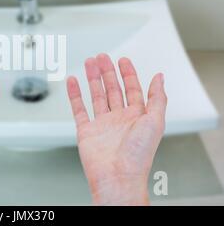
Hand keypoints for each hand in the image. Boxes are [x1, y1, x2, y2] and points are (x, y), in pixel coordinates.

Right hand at [67, 54, 166, 204]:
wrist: (117, 176)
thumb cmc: (138, 155)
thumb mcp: (155, 121)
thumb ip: (157, 98)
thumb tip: (160, 77)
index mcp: (137, 116)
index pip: (132, 89)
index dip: (128, 73)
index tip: (122, 60)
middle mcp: (119, 118)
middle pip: (112, 89)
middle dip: (107, 72)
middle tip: (102, 57)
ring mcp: (101, 124)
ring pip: (96, 95)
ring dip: (92, 78)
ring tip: (89, 63)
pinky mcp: (86, 130)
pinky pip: (79, 108)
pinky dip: (75, 94)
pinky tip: (73, 82)